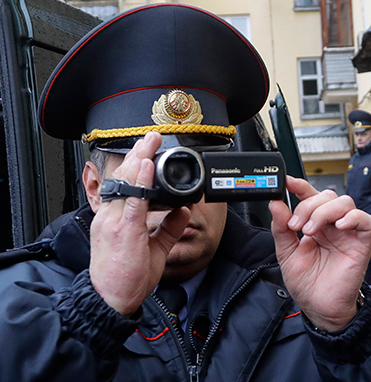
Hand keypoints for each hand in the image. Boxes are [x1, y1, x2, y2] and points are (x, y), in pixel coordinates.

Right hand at [89, 132, 189, 315]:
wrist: (110, 300)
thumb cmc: (124, 277)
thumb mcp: (153, 249)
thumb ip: (169, 228)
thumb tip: (183, 211)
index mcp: (112, 219)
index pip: (122, 185)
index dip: (134, 166)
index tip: (147, 152)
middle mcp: (110, 216)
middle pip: (123, 177)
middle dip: (138, 154)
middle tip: (152, 137)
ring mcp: (115, 222)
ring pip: (126, 183)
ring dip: (140, 159)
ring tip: (151, 142)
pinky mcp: (125, 230)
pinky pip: (133, 201)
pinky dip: (141, 181)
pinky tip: (148, 166)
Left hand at [269, 176, 370, 330]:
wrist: (319, 308)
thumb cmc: (307, 284)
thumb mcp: (287, 253)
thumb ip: (281, 228)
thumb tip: (276, 204)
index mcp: (314, 224)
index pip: (310, 196)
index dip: (300, 185)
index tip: (286, 181)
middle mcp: (332, 225)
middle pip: (327, 195)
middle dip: (308, 205)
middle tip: (296, 226)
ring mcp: (348, 233)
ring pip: (344, 202)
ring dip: (324, 211)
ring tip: (311, 231)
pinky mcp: (362, 243)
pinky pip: (367, 220)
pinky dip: (353, 217)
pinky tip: (338, 226)